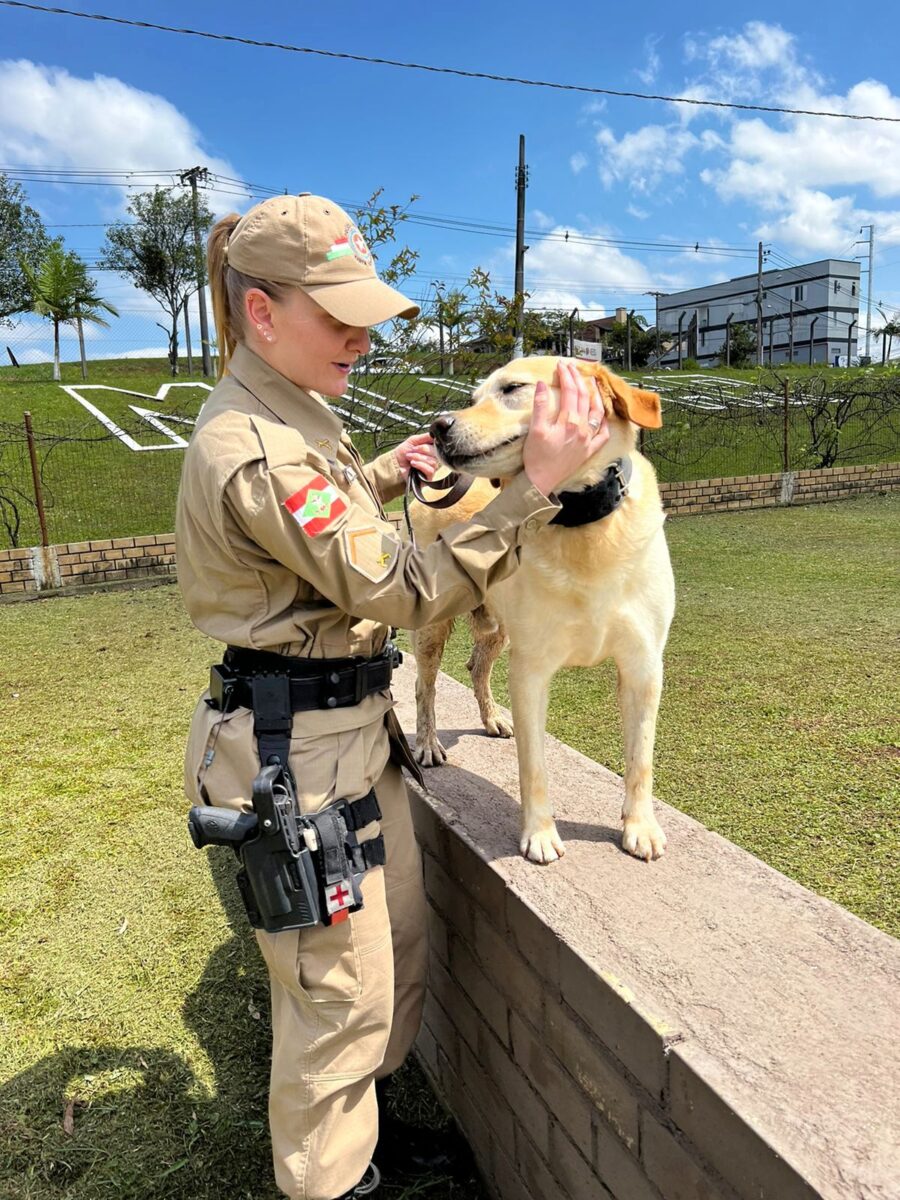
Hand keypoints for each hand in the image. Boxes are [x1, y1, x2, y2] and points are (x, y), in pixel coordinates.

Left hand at [394, 432, 438, 479]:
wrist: (394, 463)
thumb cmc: (403, 453)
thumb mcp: (414, 440)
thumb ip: (425, 437)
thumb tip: (435, 434)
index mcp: (431, 450)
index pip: (438, 445)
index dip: (428, 443)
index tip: (418, 444)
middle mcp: (433, 459)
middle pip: (436, 453)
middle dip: (422, 450)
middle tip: (412, 450)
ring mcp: (431, 468)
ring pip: (433, 461)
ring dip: (419, 457)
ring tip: (410, 458)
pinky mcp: (428, 477)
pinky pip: (430, 470)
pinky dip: (420, 465)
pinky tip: (413, 464)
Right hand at [523, 361, 609, 495]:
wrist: (541, 481)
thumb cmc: (535, 456)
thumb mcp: (534, 429)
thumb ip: (540, 405)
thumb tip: (544, 383)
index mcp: (569, 421)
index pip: (570, 391)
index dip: (566, 375)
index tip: (562, 364)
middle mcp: (582, 428)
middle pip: (583, 397)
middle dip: (578, 379)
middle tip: (573, 367)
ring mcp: (588, 440)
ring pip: (598, 412)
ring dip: (596, 395)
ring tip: (592, 383)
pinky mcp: (590, 451)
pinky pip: (603, 435)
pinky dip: (605, 423)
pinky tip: (603, 415)